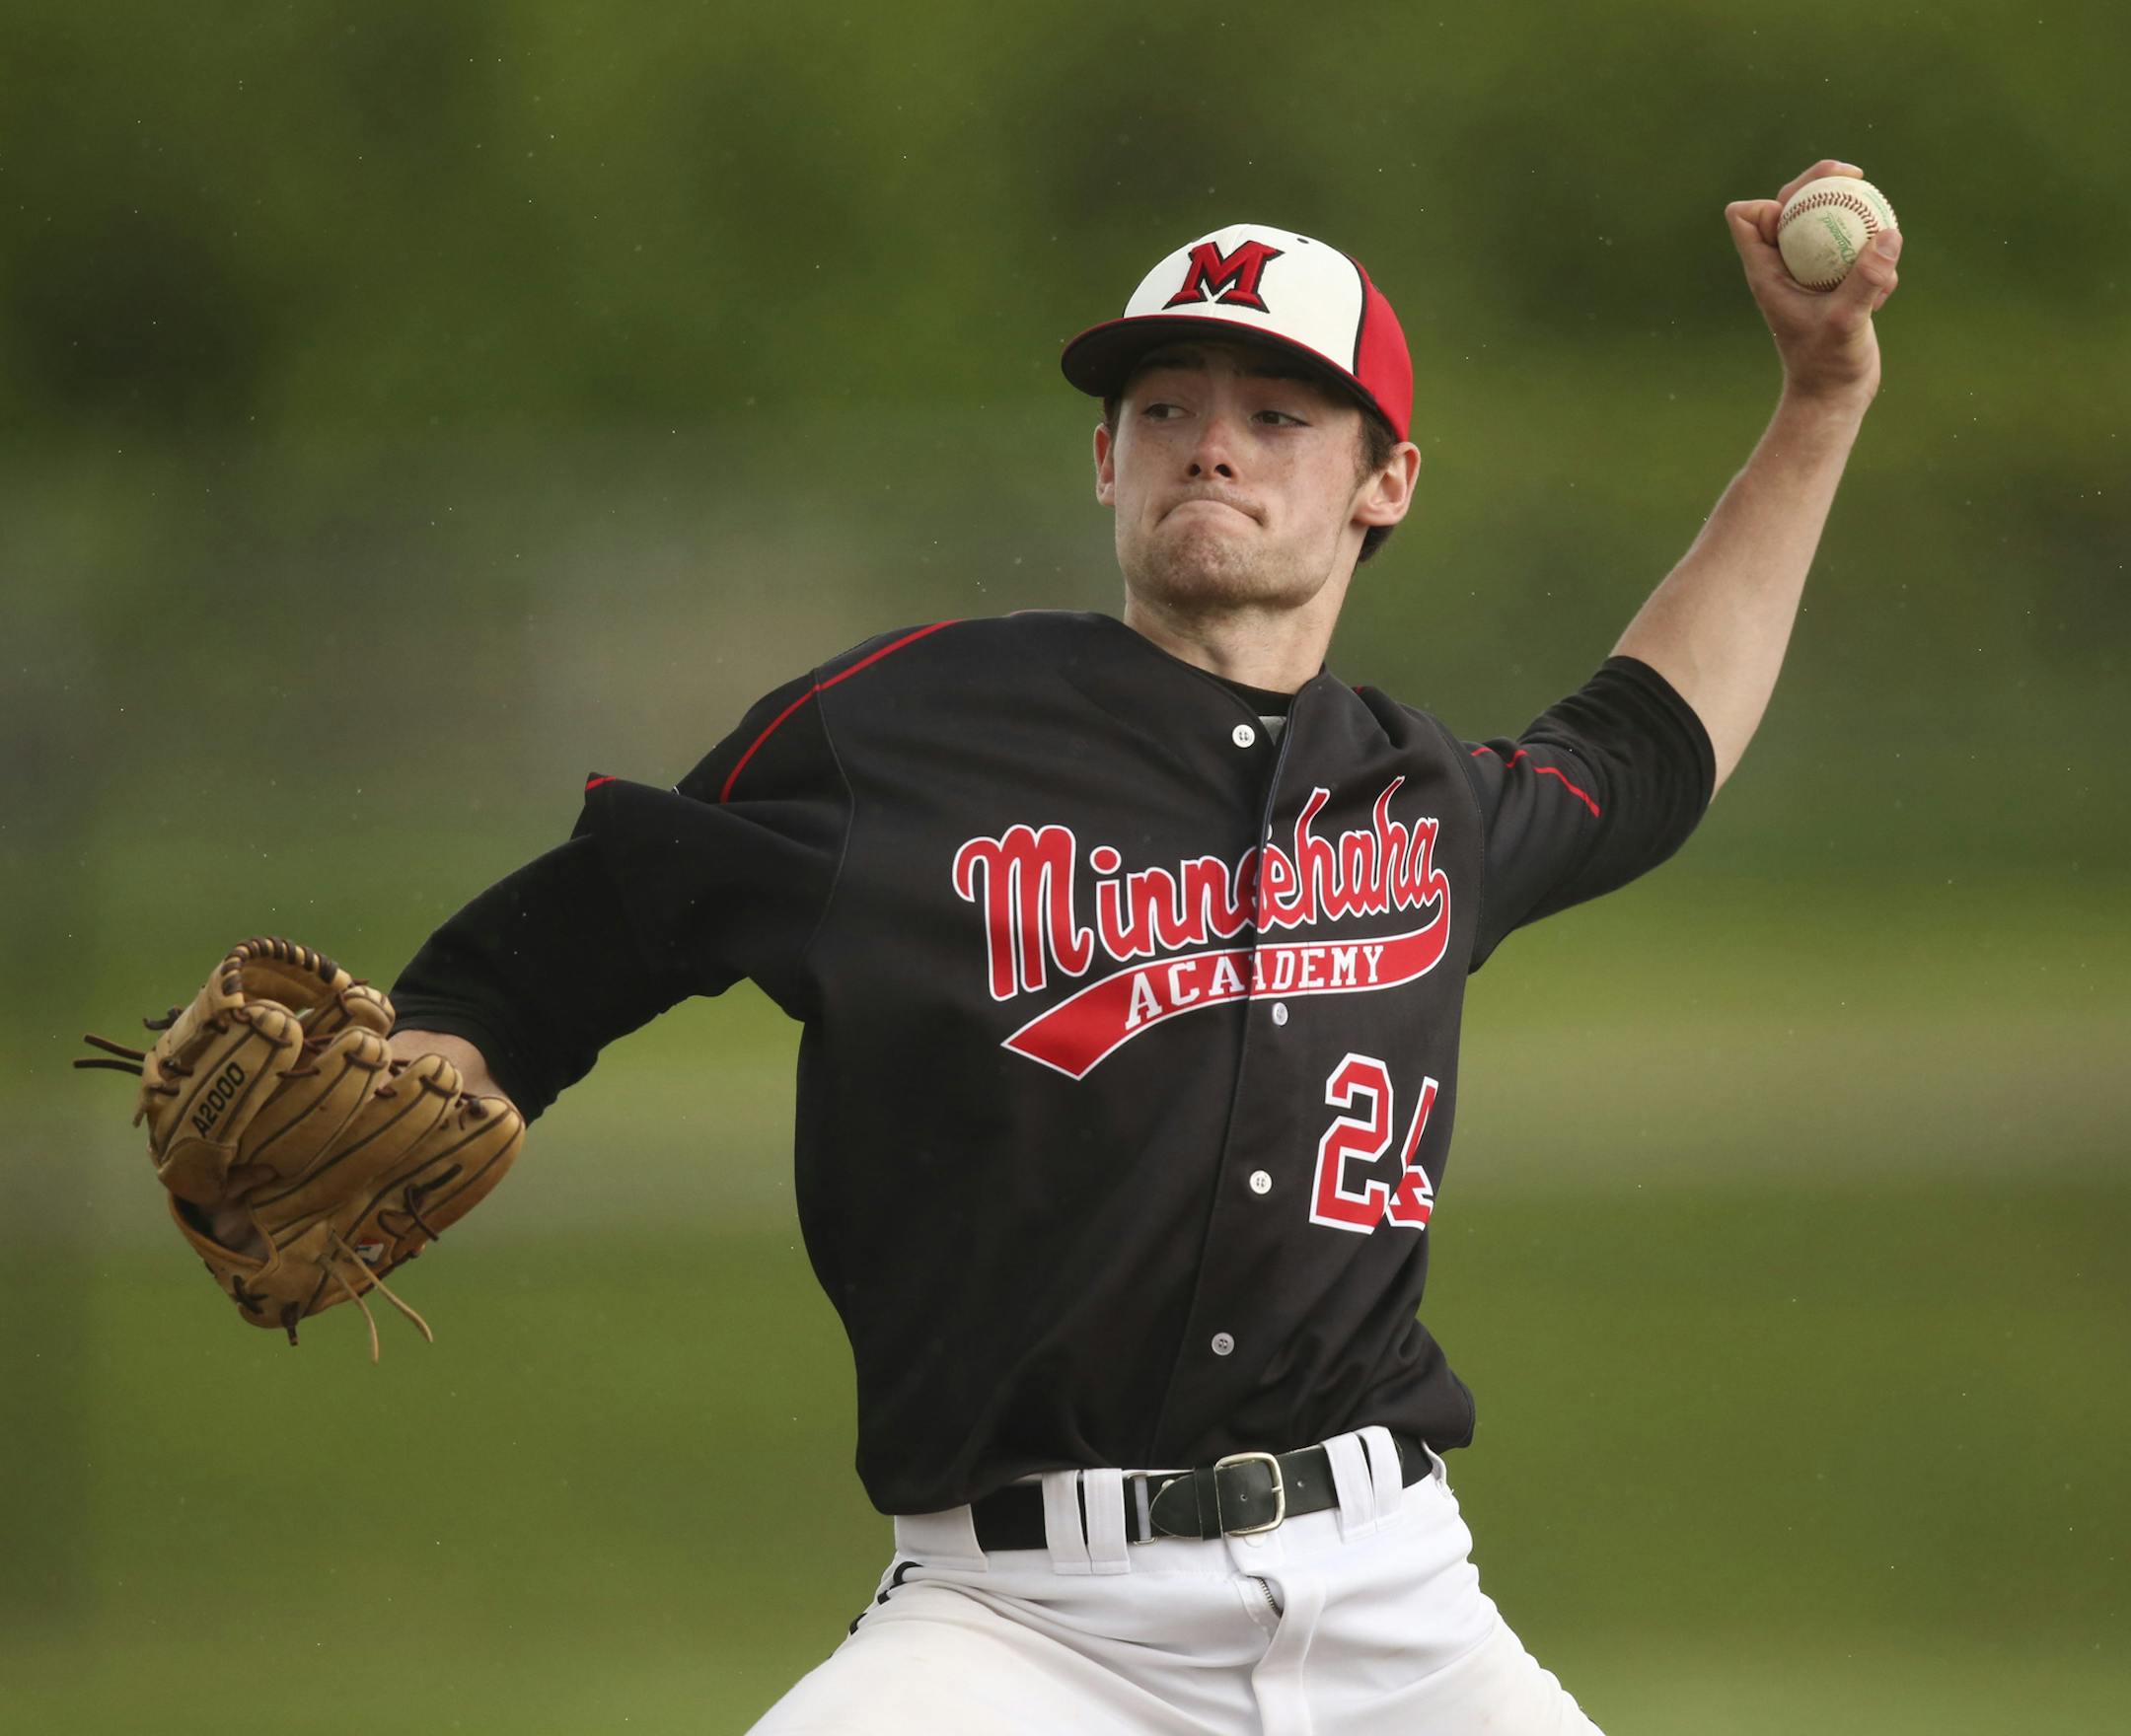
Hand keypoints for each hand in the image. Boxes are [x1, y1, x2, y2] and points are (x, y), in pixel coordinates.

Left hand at [1725, 160, 1901, 409]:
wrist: (1835, 397)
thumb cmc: (1828, 365)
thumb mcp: (1847, 321)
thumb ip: (1865, 279)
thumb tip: (1888, 232)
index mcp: (1766, 271)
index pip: (1747, 217)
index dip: (1773, 201)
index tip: (1811, 205)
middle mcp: (1783, 267)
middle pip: (1791, 204)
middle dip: (1822, 183)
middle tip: (1858, 177)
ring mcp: (1810, 274)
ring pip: (1828, 223)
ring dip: (1859, 228)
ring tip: (1880, 266)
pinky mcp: (1836, 283)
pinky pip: (1856, 251)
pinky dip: (1875, 263)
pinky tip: (1884, 296)